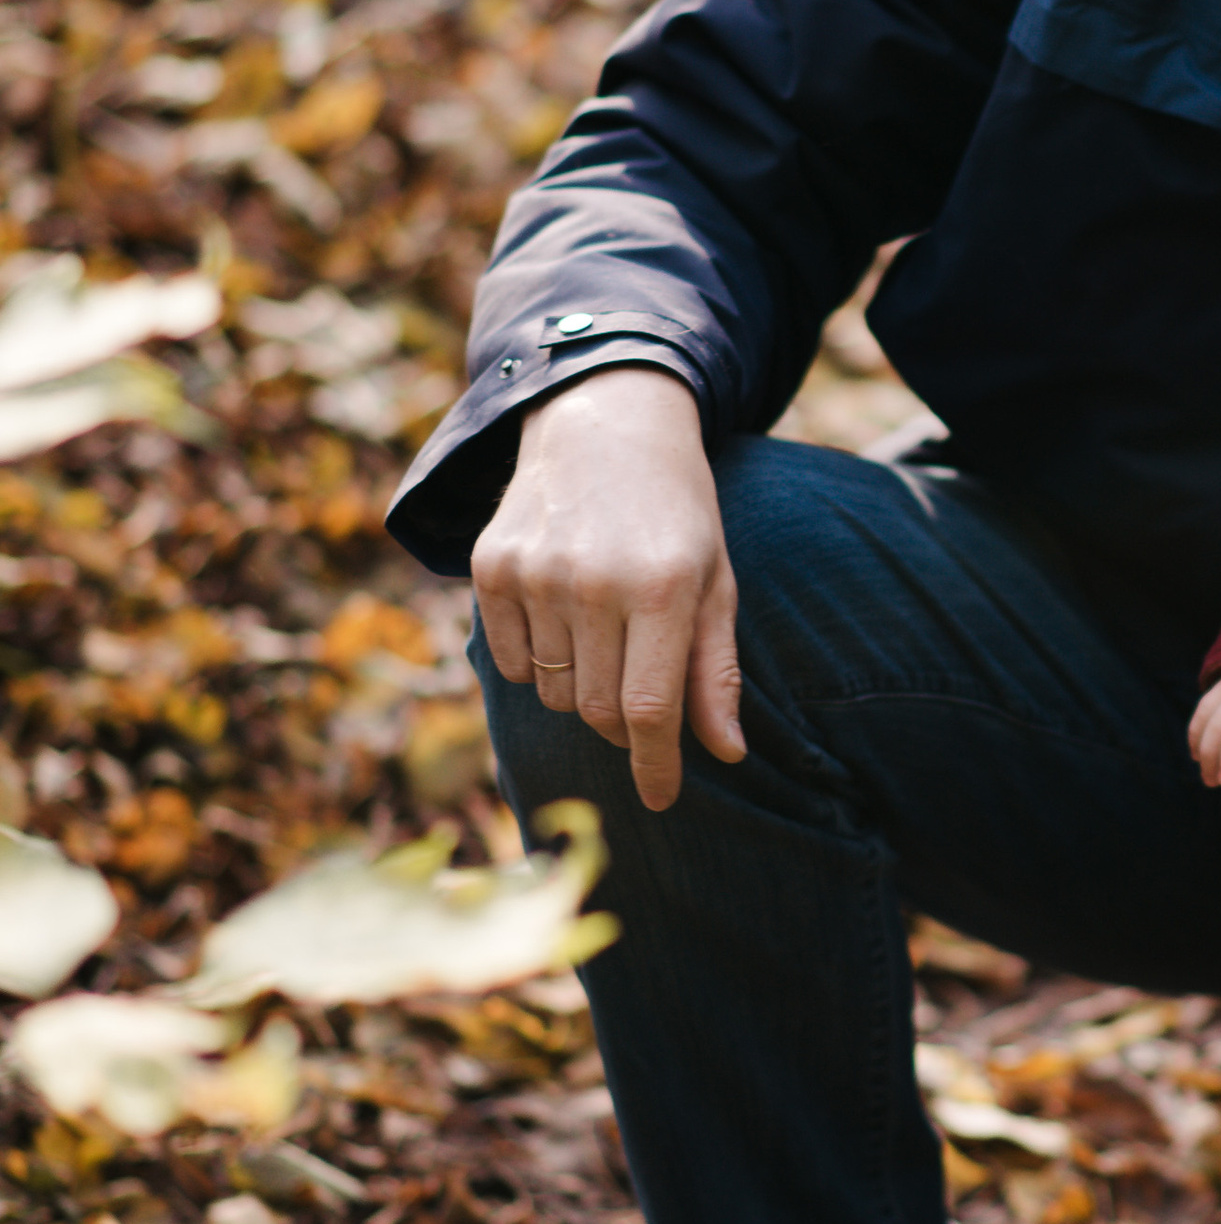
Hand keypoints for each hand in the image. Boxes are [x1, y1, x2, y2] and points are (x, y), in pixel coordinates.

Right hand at [472, 366, 744, 814]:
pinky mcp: (491, 567)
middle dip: (622, 726)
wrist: (604, 423)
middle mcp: (594, 581)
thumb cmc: (676, 511)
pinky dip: (540, 662)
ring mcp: (535, 573)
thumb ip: (716, 670)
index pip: (648, 710)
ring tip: (605, 630)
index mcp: (662, 587)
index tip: (661, 800)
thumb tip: (727, 754)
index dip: (654, 766)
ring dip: (583, 687)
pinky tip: (563, 613)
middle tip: (639, 694)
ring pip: (555, 692)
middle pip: (597, 711)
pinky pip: (514, 663)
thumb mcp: (716, 581)